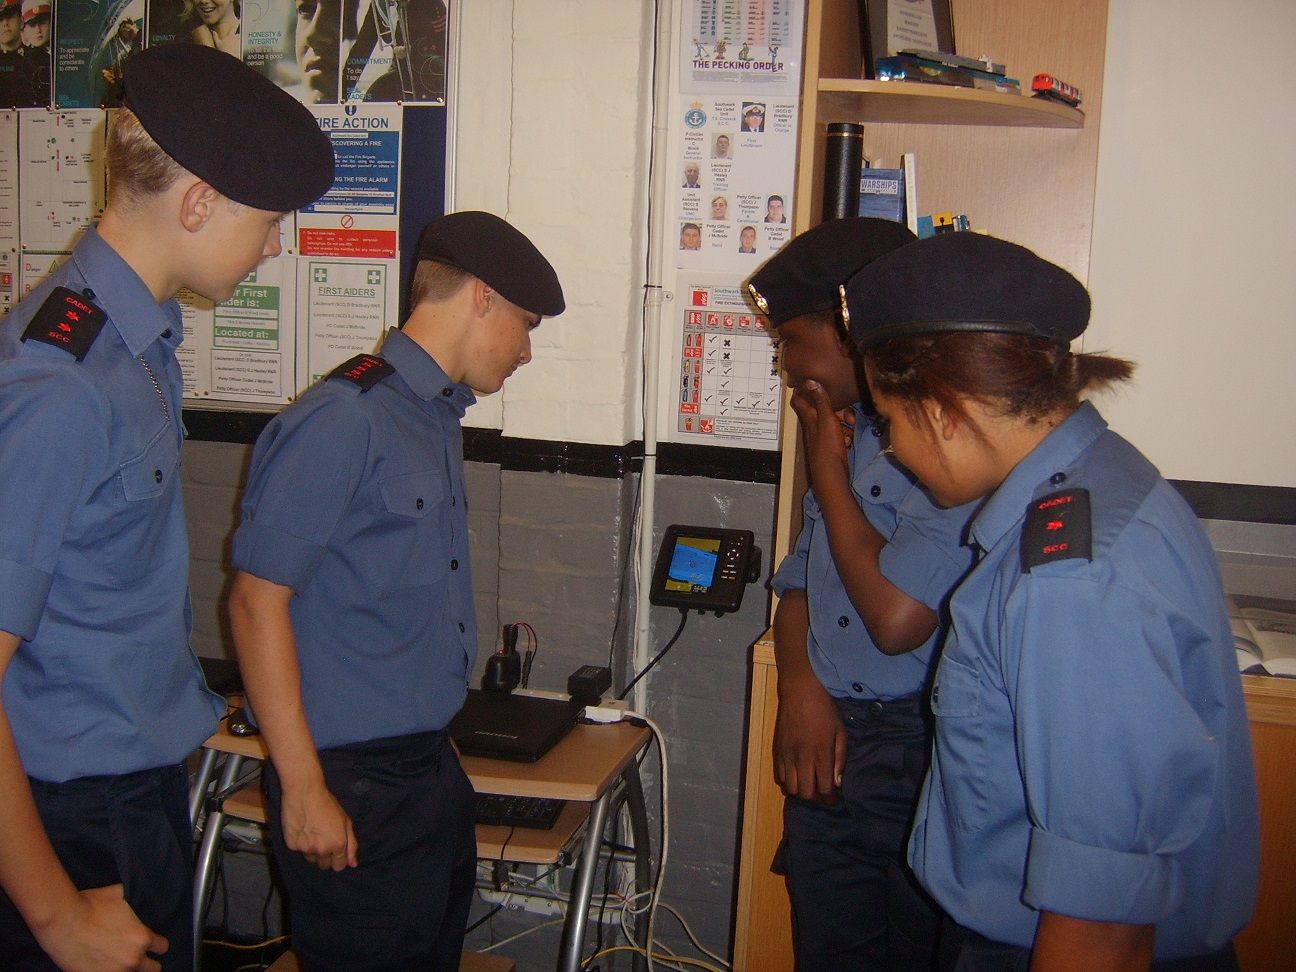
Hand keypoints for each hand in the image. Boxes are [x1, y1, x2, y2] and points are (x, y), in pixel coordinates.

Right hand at [37, 884, 165, 971]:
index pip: (162, 947)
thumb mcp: (119, 895)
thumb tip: (134, 899)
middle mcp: (132, 959)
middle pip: (153, 969)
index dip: (157, 944)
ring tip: (119, 961)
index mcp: (142, 938)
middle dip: (148, 962)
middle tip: (138, 956)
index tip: (153, 943)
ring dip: (128, 969)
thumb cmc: (90, 905)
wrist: (62, 921)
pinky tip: (103, 966)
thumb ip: (132, 904)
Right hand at [280, 780, 358, 870]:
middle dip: (325, 856)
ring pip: (311, 859)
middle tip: (323, 839)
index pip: (339, 866)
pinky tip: (302, 829)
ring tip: (312, 832)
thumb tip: (353, 864)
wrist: (304, 793)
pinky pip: (298, 850)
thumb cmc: (327, 804)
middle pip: (324, 866)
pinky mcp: (292, 845)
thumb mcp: (345, 821)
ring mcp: (306, 849)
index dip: (338, 859)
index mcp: (338, 844)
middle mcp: (322, 850)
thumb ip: (351, 844)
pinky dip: (300, 843)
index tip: (335, 851)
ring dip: (312, 851)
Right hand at [774, 672, 845, 804]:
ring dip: (801, 791)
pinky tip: (797, 774)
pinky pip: (780, 777)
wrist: (800, 691)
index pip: (824, 789)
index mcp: (821, 754)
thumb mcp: (840, 732)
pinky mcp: (778, 751)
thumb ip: (840, 759)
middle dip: (816, 798)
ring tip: (809, 784)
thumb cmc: (825, 710)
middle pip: (806, 794)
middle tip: (822, 793)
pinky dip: (789, 781)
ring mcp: (787, 755)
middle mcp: (802, 758)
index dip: (830, 798)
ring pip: (791, 789)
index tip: (834, 798)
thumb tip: (838, 782)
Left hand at [791, 380, 851, 490]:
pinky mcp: (829, 446)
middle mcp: (812, 426)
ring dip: (843, 421)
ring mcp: (820, 437)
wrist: (831, 474)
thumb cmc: (828, 446)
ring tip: (852, 424)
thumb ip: (821, 401)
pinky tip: (849, 438)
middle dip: (835, 408)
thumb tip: (809, 381)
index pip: (799, 400)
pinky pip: (837, 434)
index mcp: (809, 418)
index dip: (802, 390)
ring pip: (831, 422)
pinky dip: (844, 434)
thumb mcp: (827, 420)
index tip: (810, 382)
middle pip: (820, 410)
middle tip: (848, 413)